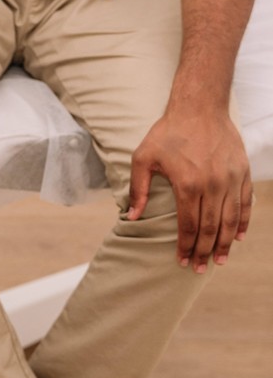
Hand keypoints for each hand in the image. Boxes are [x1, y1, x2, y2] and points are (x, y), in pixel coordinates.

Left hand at [128, 110, 252, 272]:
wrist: (199, 108)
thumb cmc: (167, 132)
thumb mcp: (143, 158)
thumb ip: (138, 190)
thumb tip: (131, 217)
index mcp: (188, 184)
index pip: (188, 225)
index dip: (184, 246)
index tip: (180, 261)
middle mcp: (212, 185)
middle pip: (210, 228)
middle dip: (204, 251)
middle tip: (198, 269)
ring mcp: (230, 180)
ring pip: (230, 220)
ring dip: (225, 243)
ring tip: (219, 261)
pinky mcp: (242, 173)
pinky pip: (245, 204)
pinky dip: (242, 222)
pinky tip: (237, 237)